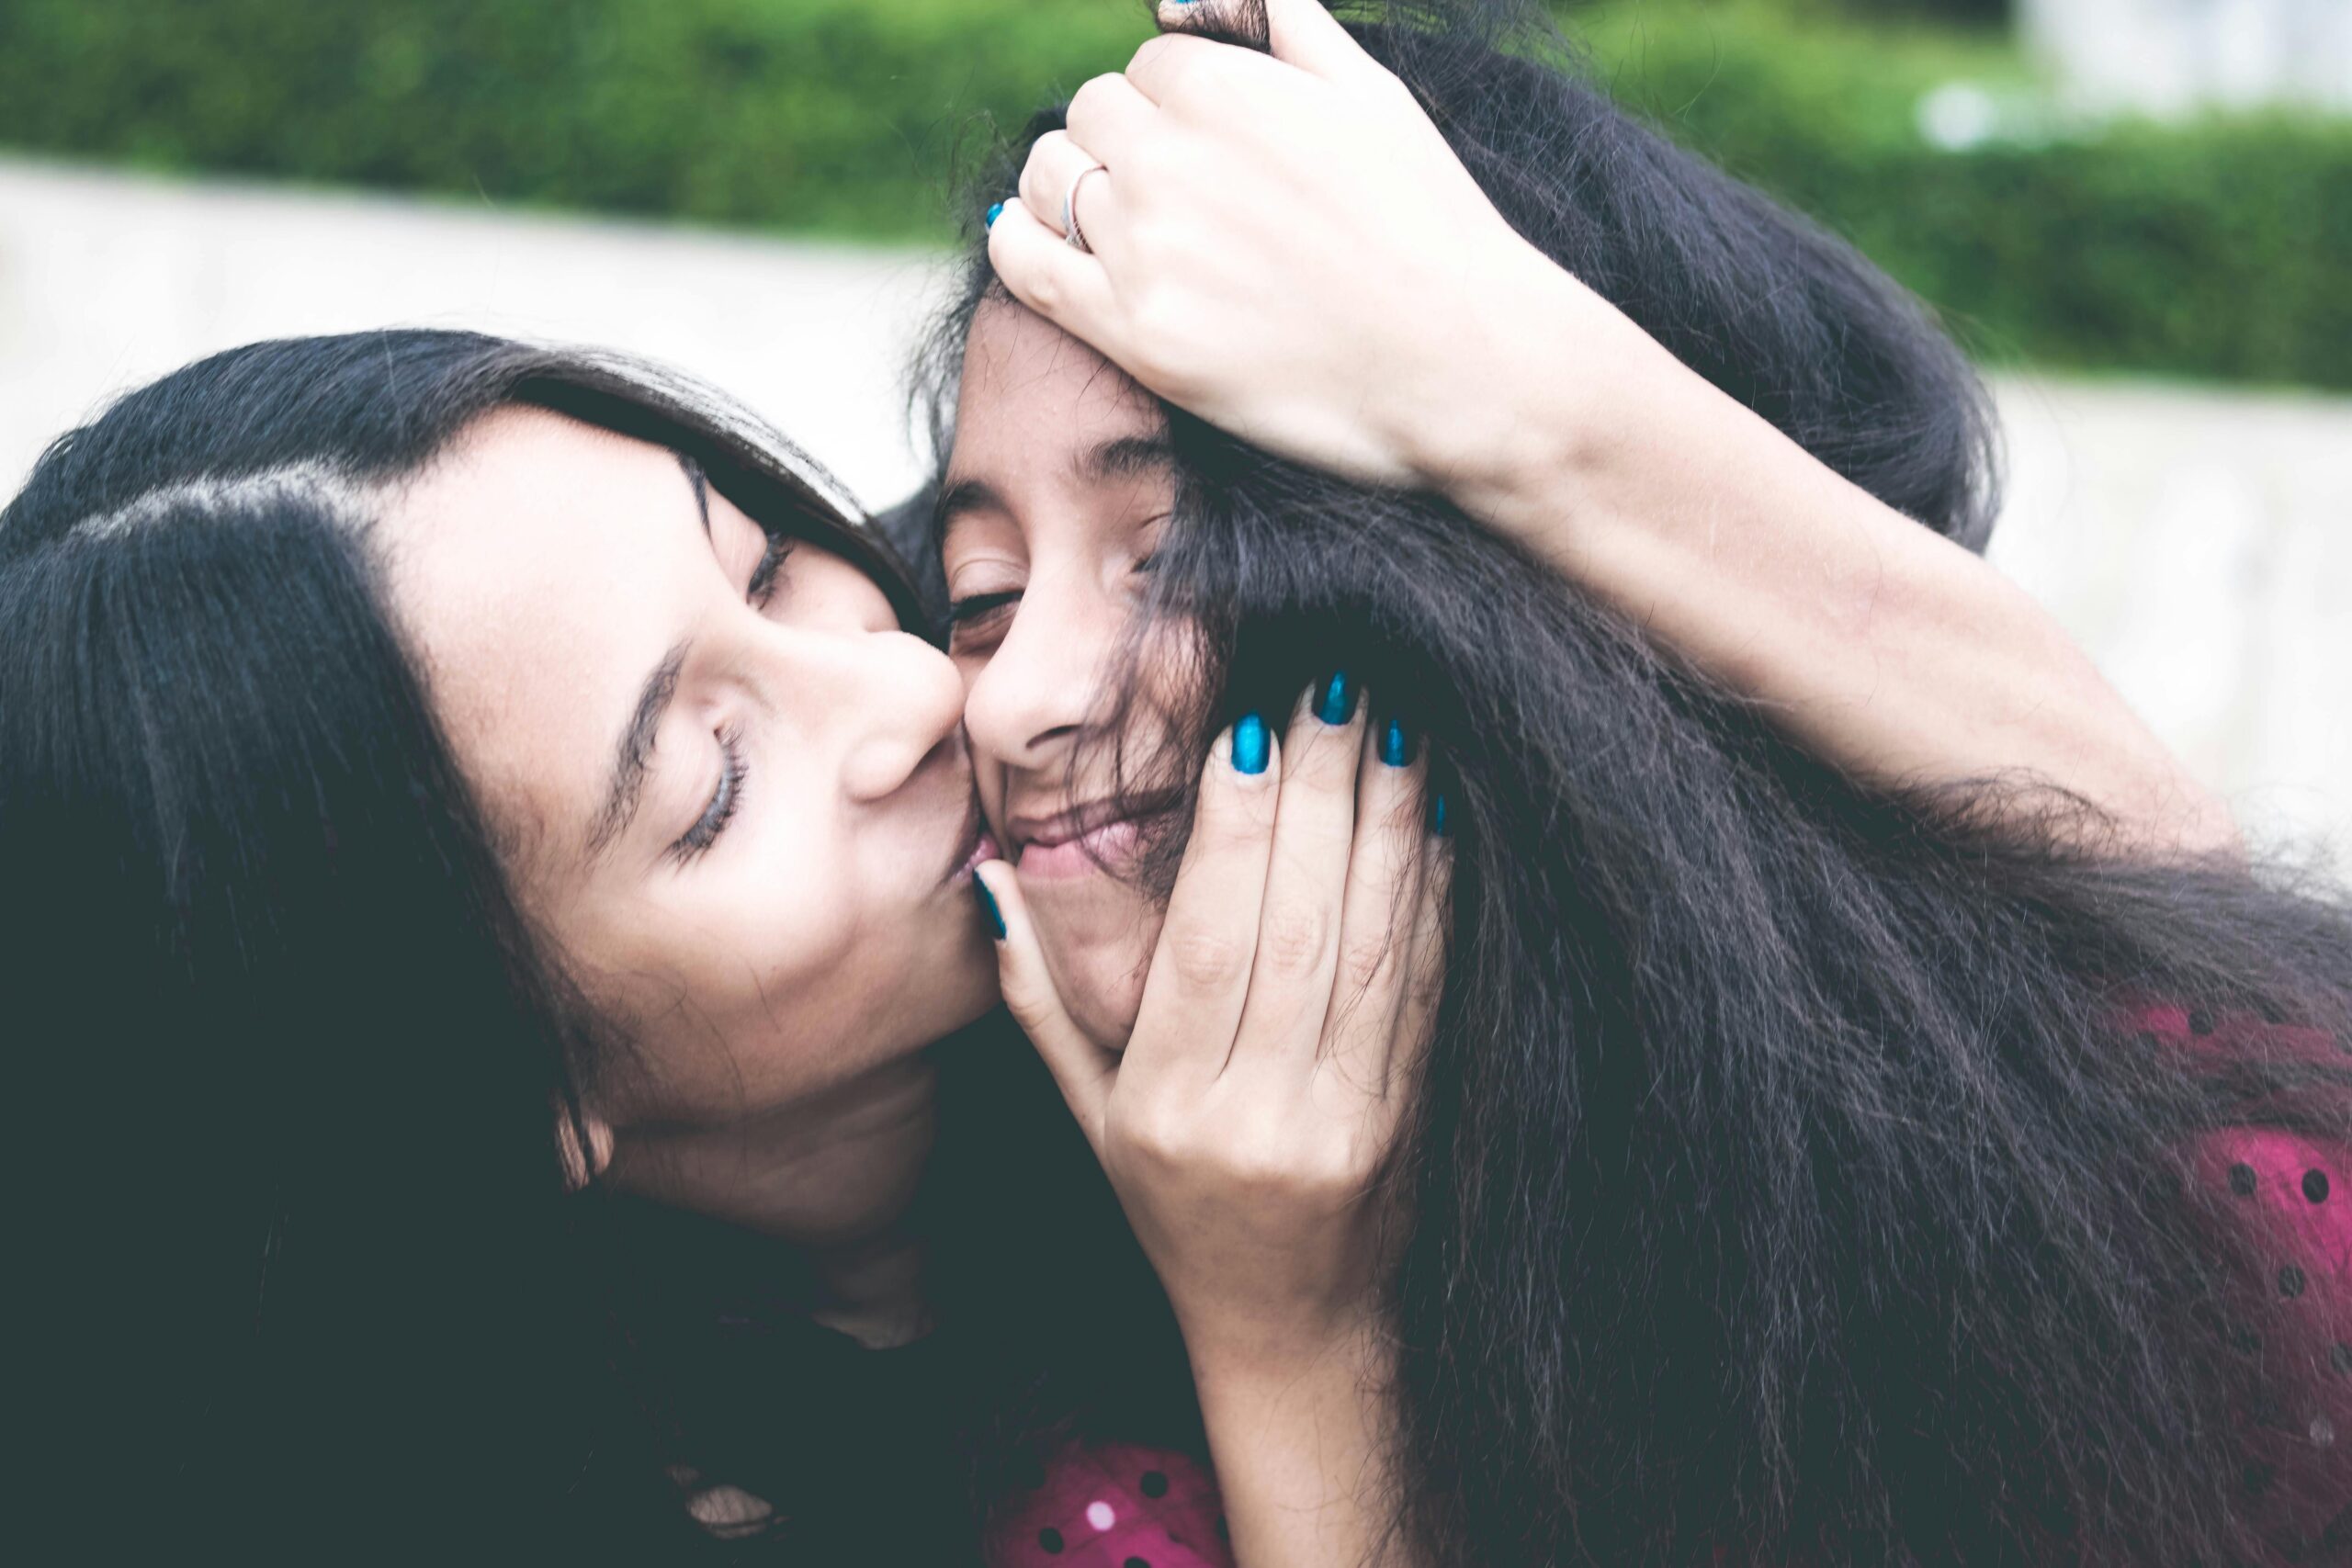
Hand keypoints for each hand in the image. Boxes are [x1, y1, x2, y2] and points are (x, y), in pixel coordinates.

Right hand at [972, 681, 1448, 1364]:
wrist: (1295, 1331)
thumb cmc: (1175, 1214)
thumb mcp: (1090, 1123)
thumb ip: (1040, 1004)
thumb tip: (996, 881)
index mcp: (1169, 1107)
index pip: (1206, 941)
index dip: (1233, 830)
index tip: (1251, 728)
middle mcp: (1260, 1112)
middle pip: (1297, 926)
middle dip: (1319, 795)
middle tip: (1334, 686)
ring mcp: (1347, 1118)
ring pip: (1371, 944)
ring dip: (1387, 823)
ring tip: (1392, 723)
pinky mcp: (1411, 1117)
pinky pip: (1422, 987)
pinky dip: (1431, 895)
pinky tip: (1434, 819)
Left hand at [987, 0, 1594, 490]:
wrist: (1459, 362)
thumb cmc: (1429, 226)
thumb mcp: (1369, 93)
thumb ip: (1282, 23)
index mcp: (1221, 88)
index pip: (1143, 67)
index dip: (1171, 104)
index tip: (1209, 149)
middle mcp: (1167, 159)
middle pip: (1088, 117)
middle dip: (1122, 143)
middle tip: (1175, 195)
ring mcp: (1142, 248)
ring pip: (1052, 182)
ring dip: (1078, 193)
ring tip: (1126, 226)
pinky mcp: (1132, 333)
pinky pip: (1024, 262)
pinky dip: (1018, 239)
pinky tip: (1037, 239)